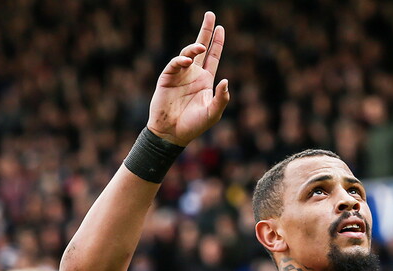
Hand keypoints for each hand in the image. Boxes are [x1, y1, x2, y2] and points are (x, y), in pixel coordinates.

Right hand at [147, 11, 230, 145]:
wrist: (172, 134)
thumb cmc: (194, 125)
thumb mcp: (213, 113)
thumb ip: (222, 98)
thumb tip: (226, 80)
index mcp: (205, 80)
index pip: (213, 56)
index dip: (217, 42)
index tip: (222, 28)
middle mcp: (193, 74)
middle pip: (200, 47)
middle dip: (205, 31)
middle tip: (211, 15)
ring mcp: (179, 75)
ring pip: (187, 54)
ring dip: (194, 47)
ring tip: (201, 46)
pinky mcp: (167, 78)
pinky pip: (174, 64)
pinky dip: (180, 60)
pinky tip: (187, 61)